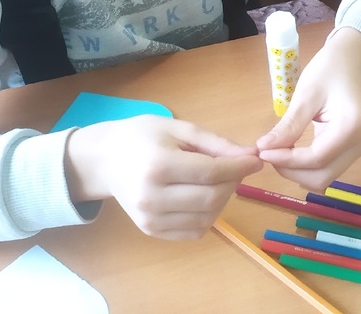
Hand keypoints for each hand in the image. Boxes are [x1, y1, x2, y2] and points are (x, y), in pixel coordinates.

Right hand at [64, 115, 261, 238]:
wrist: (104, 159)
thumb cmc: (141, 137)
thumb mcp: (178, 128)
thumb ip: (215, 143)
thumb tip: (250, 155)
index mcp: (158, 166)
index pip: (211, 173)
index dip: (239, 167)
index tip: (256, 160)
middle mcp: (152, 197)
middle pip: (211, 199)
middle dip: (233, 183)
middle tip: (237, 168)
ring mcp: (149, 219)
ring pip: (206, 219)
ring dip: (222, 200)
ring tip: (218, 181)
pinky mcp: (150, 231)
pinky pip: (193, 231)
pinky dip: (207, 216)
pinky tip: (202, 196)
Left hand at [256, 28, 360, 189]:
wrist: (351, 60)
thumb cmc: (328, 69)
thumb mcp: (306, 94)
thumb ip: (288, 125)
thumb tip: (263, 149)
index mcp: (352, 126)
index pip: (317, 158)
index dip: (286, 160)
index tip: (262, 152)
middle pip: (322, 175)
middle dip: (292, 170)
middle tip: (269, 153)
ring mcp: (360, 148)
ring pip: (325, 177)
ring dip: (298, 171)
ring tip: (278, 152)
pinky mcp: (353, 149)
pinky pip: (328, 168)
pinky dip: (307, 166)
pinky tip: (292, 151)